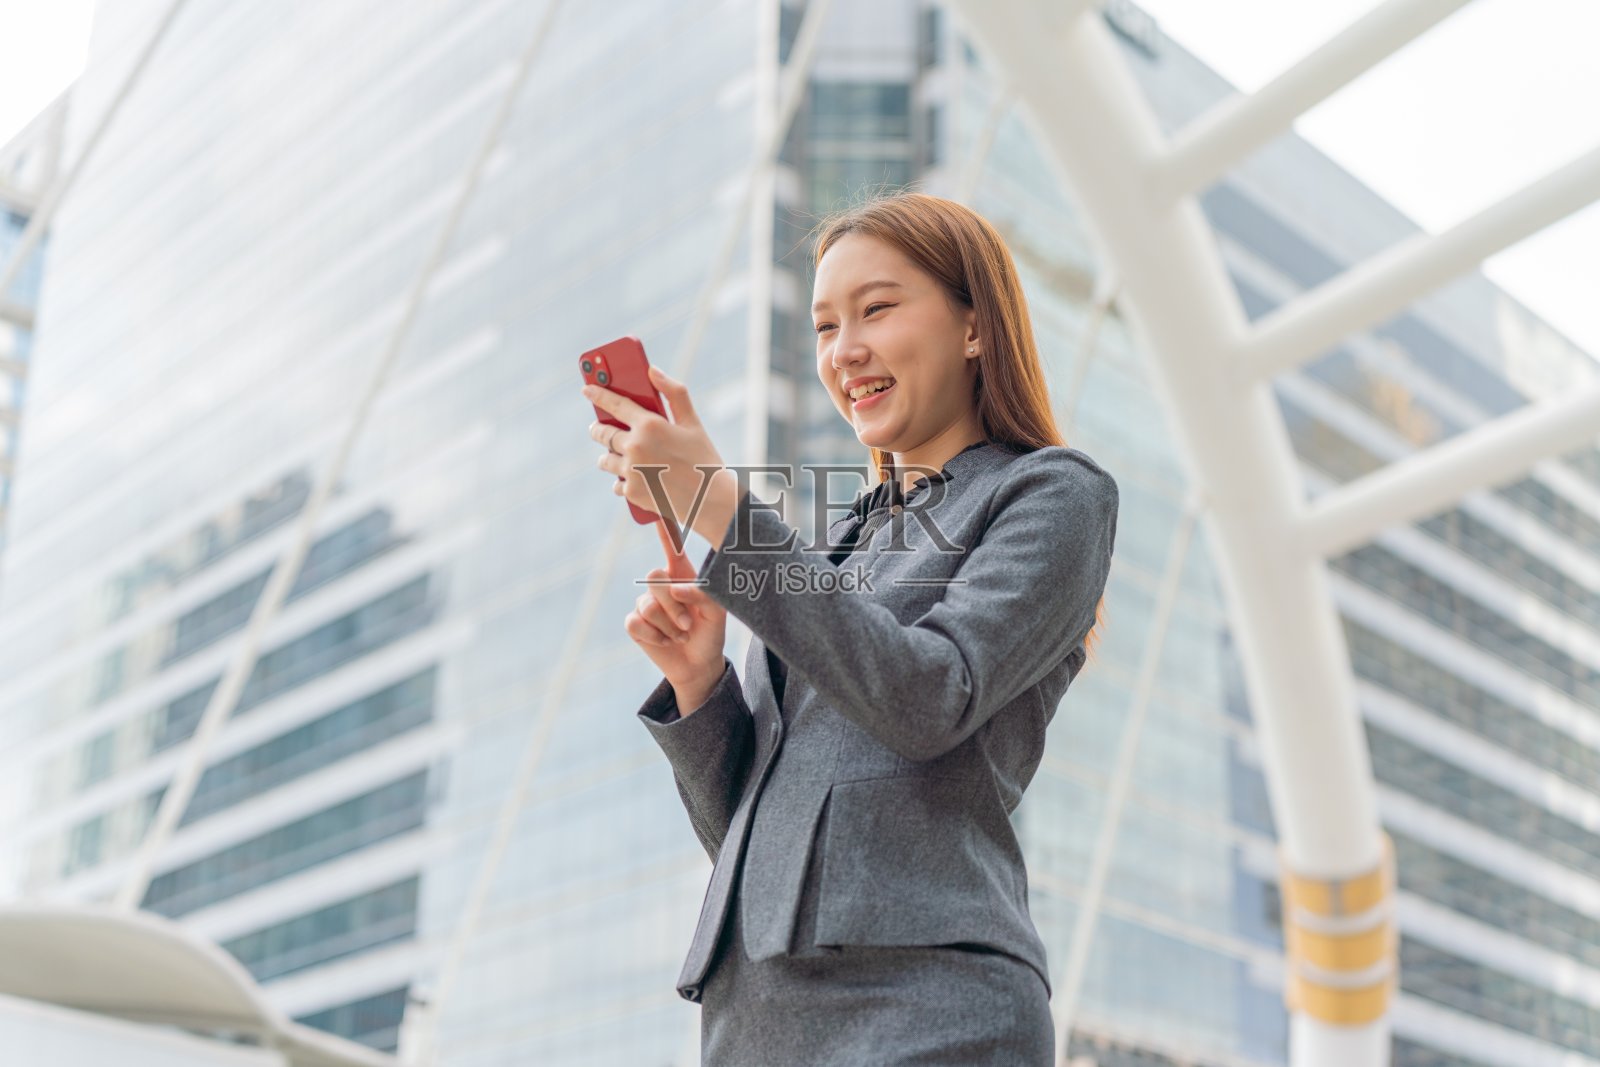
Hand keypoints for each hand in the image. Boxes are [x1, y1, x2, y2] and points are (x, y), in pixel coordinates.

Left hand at [584, 365, 736, 544]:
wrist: (711, 501)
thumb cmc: (704, 458)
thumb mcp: (693, 423)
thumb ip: (674, 393)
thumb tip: (653, 370)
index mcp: (650, 425)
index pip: (615, 404)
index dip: (598, 394)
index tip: (587, 390)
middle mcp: (635, 446)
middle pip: (602, 433)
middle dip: (599, 430)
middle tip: (600, 429)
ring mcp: (631, 470)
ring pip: (605, 460)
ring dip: (609, 457)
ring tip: (620, 457)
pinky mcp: (631, 491)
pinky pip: (616, 483)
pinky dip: (623, 481)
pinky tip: (636, 479)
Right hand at [625, 525, 727, 708]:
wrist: (699, 663)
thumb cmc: (710, 632)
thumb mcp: (717, 612)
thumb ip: (702, 595)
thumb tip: (675, 588)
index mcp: (682, 574)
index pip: (671, 546)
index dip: (662, 526)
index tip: (655, 502)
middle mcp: (660, 584)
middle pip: (654, 578)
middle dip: (675, 606)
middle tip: (689, 624)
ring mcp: (644, 603)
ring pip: (648, 606)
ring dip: (669, 627)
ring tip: (680, 634)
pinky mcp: (635, 623)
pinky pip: (637, 623)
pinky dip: (656, 638)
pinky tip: (665, 642)